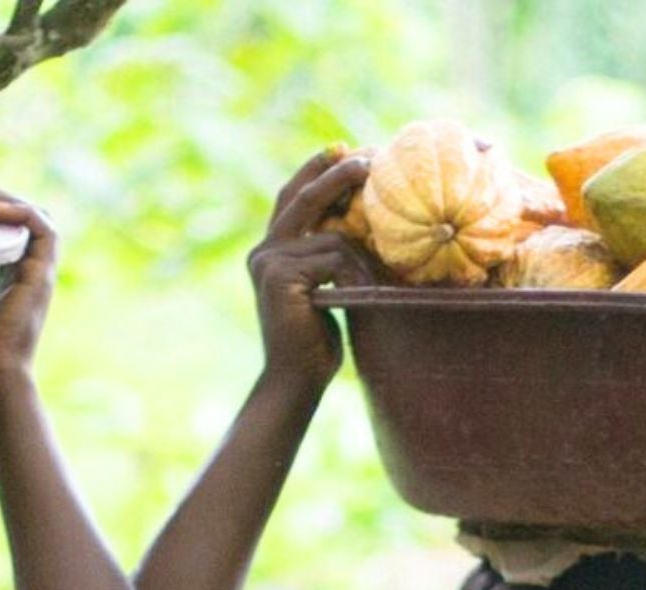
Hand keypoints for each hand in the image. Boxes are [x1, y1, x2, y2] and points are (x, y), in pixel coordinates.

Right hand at [248, 147, 375, 390]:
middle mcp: (263, 252)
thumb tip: (362, 222)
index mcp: (270, 252)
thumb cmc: (315, 343)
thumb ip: (328, 257)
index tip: (347, 150)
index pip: (292, 197)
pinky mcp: (279, 277)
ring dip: (362, 253)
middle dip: (337, 173)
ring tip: (382, 273)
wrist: (293, 383)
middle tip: (368, 159)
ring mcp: (268, 263)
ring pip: (330, 234)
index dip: (317, 170)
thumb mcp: (324, 289)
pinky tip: (363, 294)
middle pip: (303, 197)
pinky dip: (355, 274)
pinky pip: (332, 258)